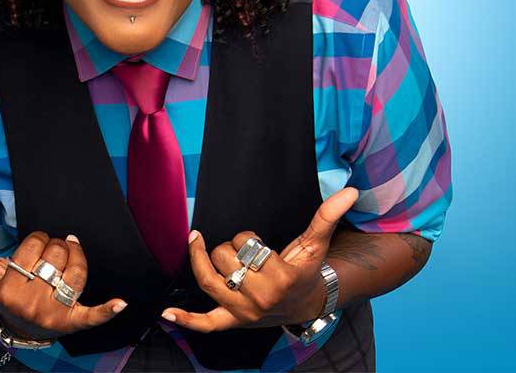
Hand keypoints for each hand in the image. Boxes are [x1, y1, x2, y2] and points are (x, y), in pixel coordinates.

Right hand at [0, 209, 127, 339]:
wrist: (15, 324)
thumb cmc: (1, 287)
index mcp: (6, 289)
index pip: (34, 245)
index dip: (38, 241)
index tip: (33, 249)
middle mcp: (29, 304)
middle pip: (57, 254)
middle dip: (56, 248)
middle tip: (48, 258)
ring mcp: (53, 315)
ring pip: (76, 271)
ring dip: (76, 257)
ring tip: (67, 259)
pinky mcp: (74, 323)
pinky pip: (92, 315)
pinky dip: (107, 309)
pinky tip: (120, 302)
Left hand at [161, 187, 358, 331]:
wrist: (307, 305)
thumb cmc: (307, 270)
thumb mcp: (316, 243)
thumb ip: (327, 216)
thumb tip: (350, 191)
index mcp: (280, 277)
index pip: (247, 245)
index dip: (247, 236)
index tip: (256, 240)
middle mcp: (260, 297)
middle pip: (225, 260)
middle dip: (229, 247)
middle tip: (240, 249)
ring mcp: (244, 312)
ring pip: (209, 281)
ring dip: (200, 260)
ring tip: (196, 241)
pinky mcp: (233, 322)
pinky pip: (206, 324)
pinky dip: (185, 321)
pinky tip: (166, 314)